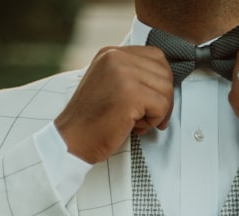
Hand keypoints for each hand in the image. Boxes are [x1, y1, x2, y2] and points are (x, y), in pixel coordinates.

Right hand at [55, 46, 173, 163]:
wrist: (72, 140)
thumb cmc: (92, 120)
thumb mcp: (109, 84)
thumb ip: (131, 76)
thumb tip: (164, 81)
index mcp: (111, 53)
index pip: (156, 57)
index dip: (161, 81)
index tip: (153, 101)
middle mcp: (116, 58)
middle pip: (164, 72)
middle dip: (163, 98)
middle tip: (148, 116)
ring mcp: (123, 73)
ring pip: (166, 89)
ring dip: (158, 111)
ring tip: (136, 121)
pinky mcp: (130, 94)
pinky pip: (162, 106)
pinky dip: (154, 121)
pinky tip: (134, 126)